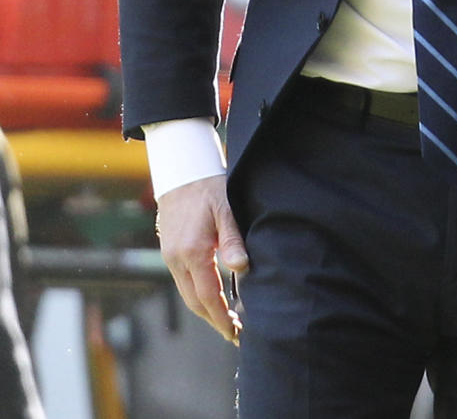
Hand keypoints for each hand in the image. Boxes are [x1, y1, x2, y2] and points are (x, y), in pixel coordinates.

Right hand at [155, 175, 248, 344]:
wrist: (181, 169)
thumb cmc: (209, 186)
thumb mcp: (226, 208)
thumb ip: (233, 240)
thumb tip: (241, 269)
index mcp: (193, 251)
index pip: (208, 296)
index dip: (221, 317)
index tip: (235, 332)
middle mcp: (176, 258)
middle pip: (195, 301)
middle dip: (214, 320)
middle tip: (235, 333)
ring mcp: (170, 255)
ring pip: (187, 293)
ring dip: (205, 309)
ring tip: (226, 319)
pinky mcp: (169, 250)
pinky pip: (183, 281)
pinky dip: (198, 294)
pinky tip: (212, 296)